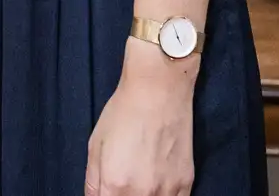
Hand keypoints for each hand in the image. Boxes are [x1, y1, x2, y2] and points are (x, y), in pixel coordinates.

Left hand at [85, 43, 194, 195]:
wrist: (158, 92)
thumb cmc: (123, 113)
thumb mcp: (95, 145)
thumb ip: (93, 181)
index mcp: (115, 185)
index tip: (108, 190)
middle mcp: (142, 194)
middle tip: (122, 181)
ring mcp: (167, 192)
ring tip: (138, 182)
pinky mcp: (186, 185)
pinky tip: (156, 185)